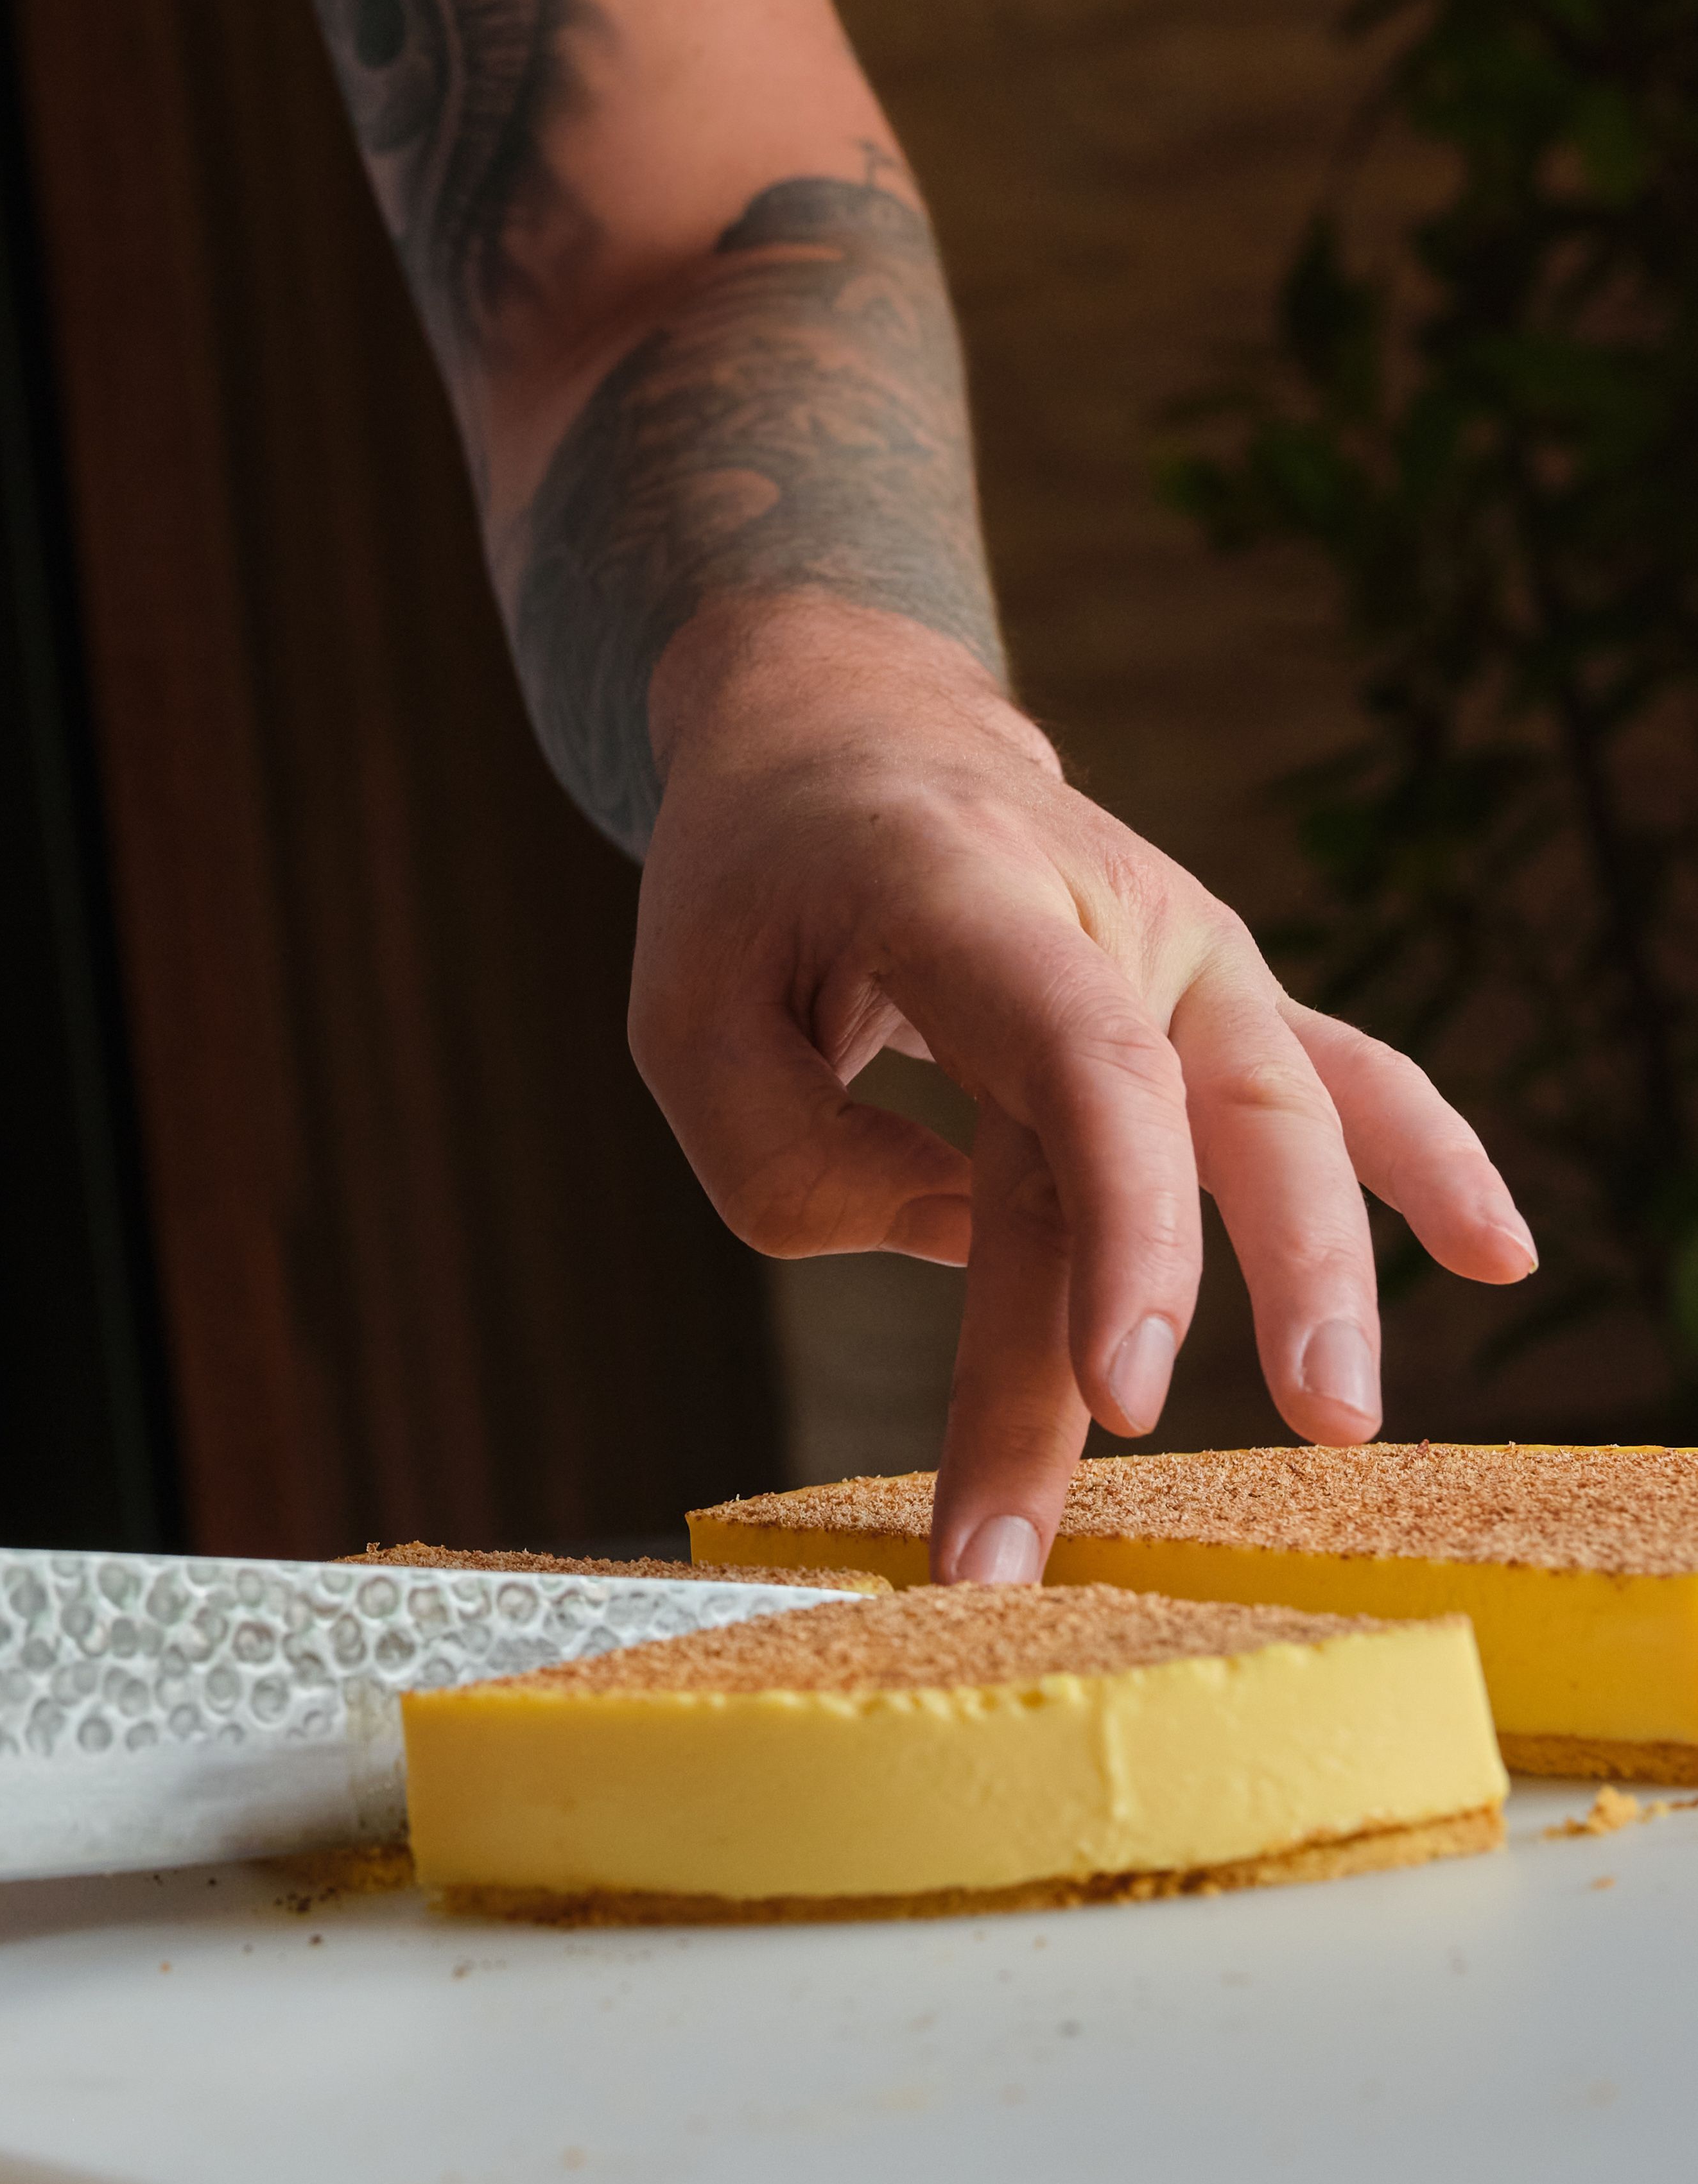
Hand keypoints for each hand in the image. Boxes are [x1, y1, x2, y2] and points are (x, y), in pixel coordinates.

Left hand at [626, 599, 1537, 1582]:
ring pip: (1271, 1114)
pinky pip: (1338, 1074)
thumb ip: (789, 1163)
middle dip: (1161, 1303)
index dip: (1122, 1230)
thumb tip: (962, 1245)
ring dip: (1320, 1268)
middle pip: (1166, 1125)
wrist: (843, 729)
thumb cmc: (753, 887)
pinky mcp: (1209, 994)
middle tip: (1151, 1454)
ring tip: (1341, 1421)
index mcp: (955, 887)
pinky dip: (1424, 1159)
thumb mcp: (684, 1016)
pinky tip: (1499, 1254)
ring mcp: (1177, 947)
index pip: (1080, 1064)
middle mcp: (1096, 908)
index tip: (1122, 1390)